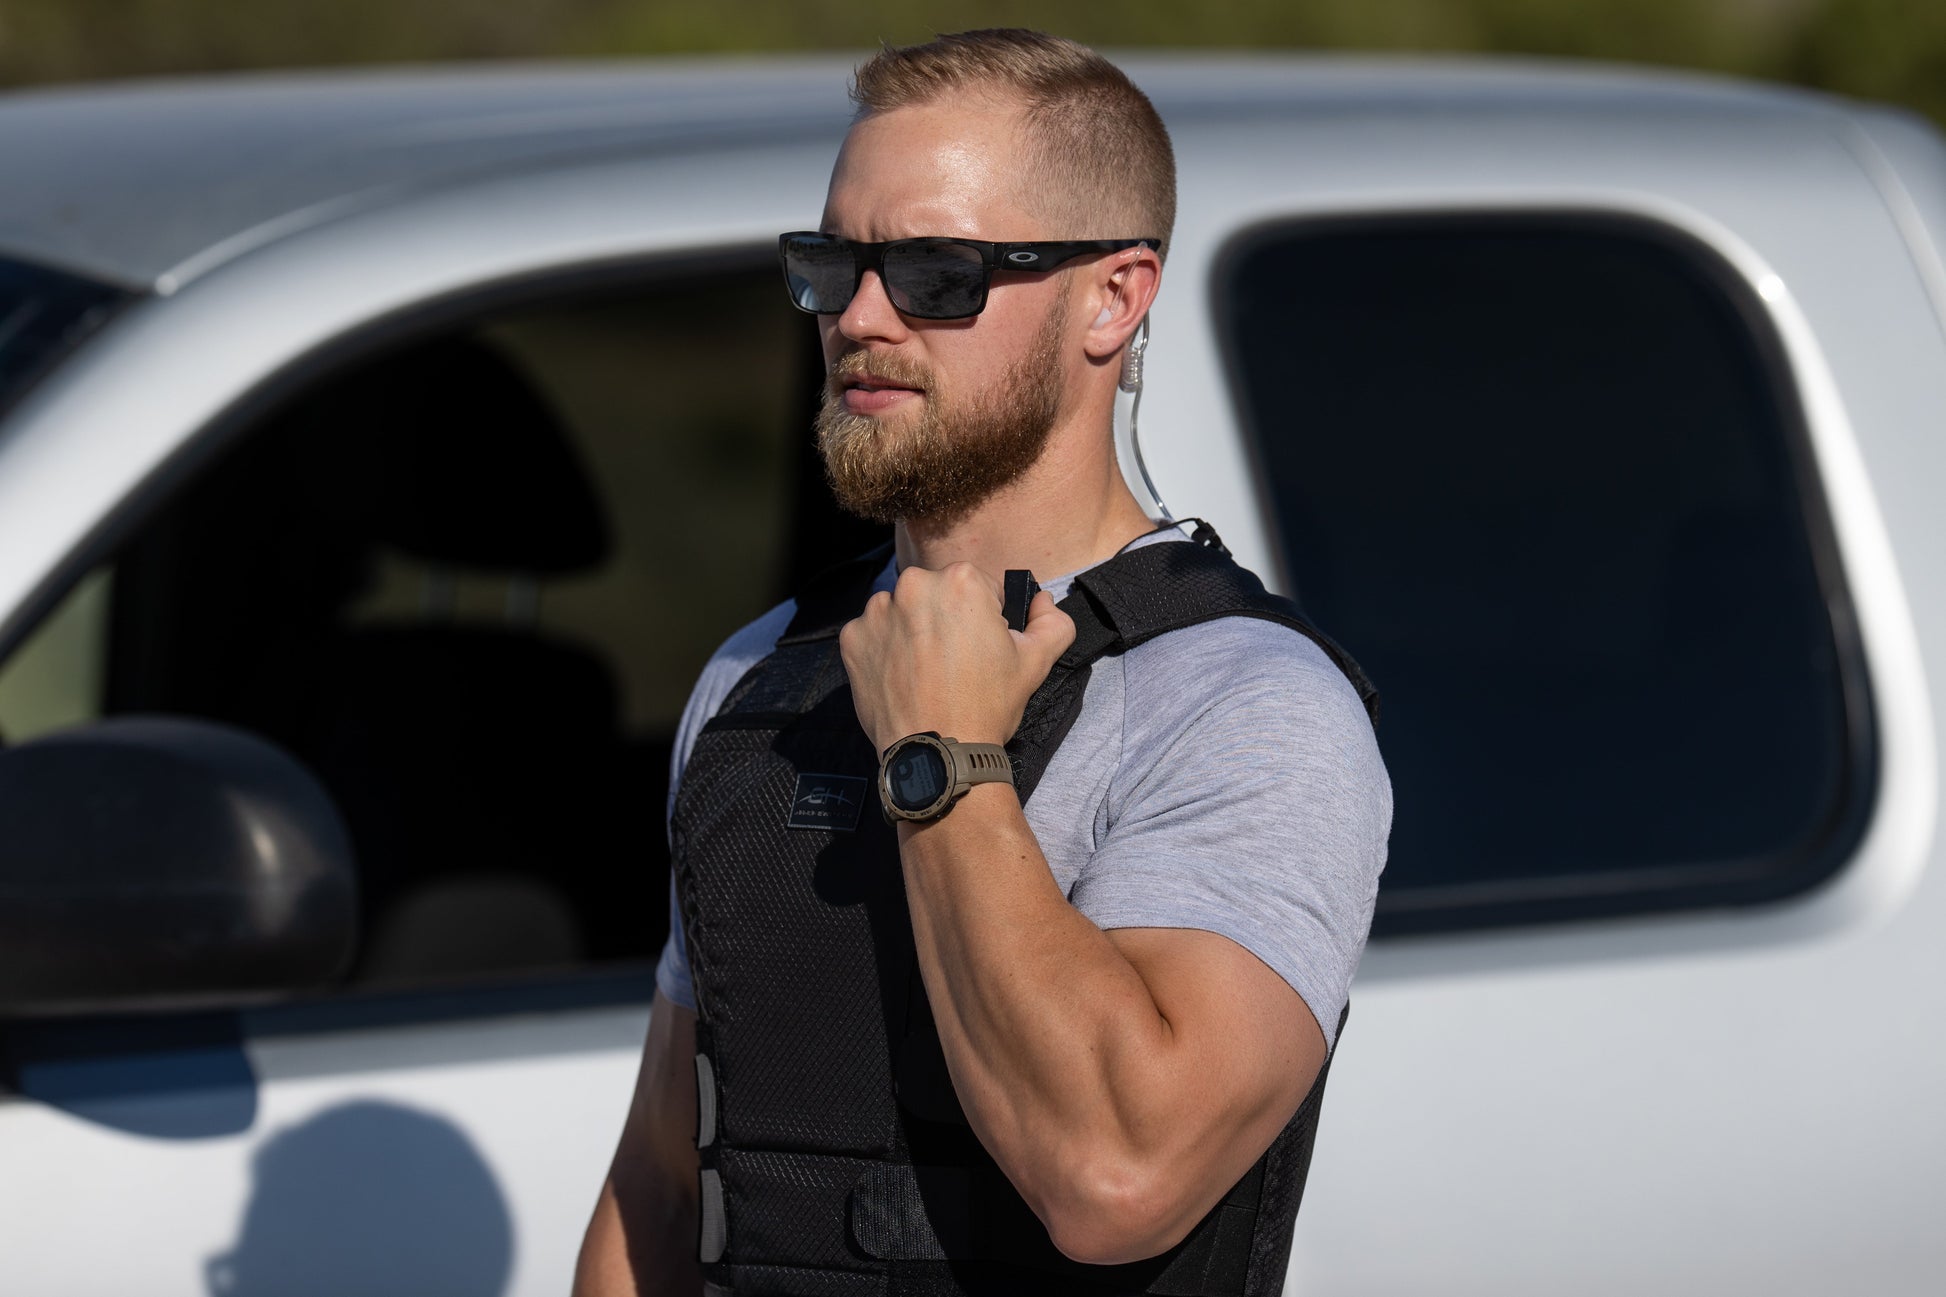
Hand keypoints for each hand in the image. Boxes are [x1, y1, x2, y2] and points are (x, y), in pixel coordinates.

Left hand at [837, 562, 1074, 754]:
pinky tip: (902, 677)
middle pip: (936, 593)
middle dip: (946, 619)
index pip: (977, 586)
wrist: (938, 753)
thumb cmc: (987, 705)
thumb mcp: (1036, 662)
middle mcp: (913, 585)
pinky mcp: (852, 639)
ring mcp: (877, 612)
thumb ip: (1053, 621)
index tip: (981, 646)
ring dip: (912, 630)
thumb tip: (1043, 601)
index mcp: (960, 580)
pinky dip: (885, 650)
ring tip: (927, 672)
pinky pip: (873, 634)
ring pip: (902, 611)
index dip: (984, 617)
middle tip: (955, 662)